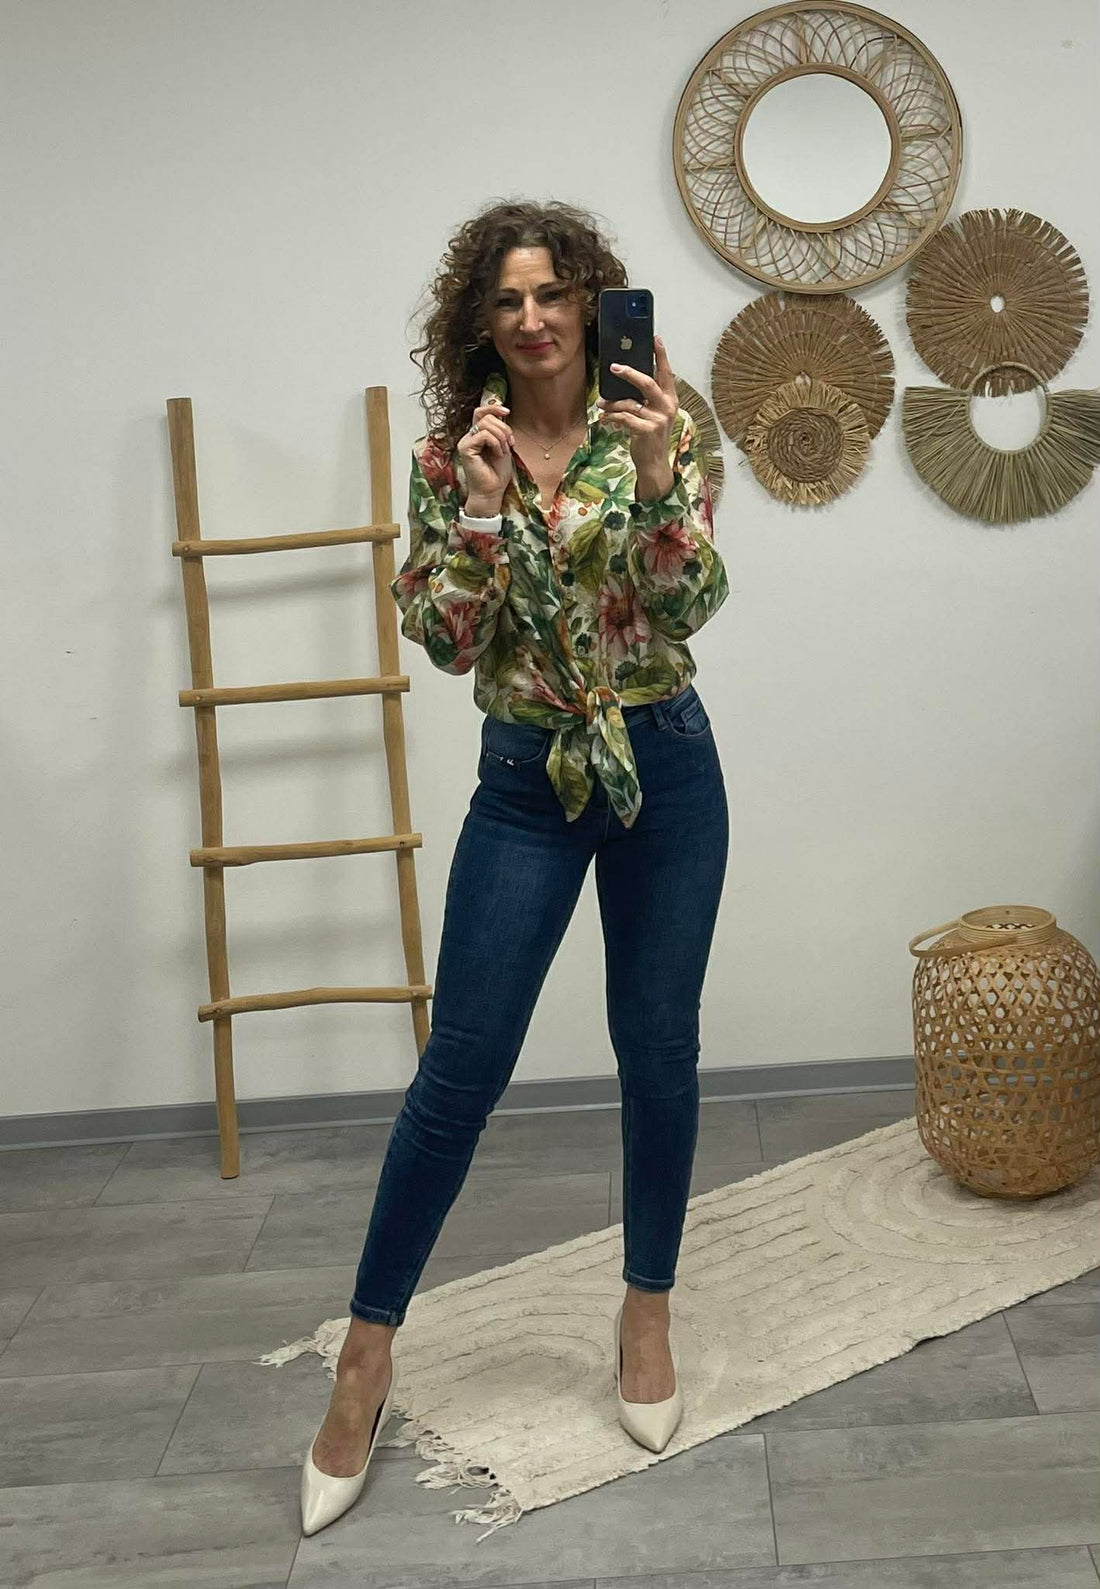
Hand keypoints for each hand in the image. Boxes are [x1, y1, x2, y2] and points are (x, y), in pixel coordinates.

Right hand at [457, 398, 513, 507]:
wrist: (491, 492)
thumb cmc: (497, 474)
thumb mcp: (503, 446)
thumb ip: (500, 431)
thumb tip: (503, 413)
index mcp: (477, 435)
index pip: (481, 412)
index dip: (494, 407)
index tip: (507, 411)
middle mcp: (469, 437)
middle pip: (486, 417)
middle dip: (504, 428)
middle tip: (510, 443)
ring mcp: (465, 442)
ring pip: (486, 424)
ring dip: (501, 437)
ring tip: (503, 451)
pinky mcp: (465, 449)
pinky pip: (484, 435)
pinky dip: (495, 443)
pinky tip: (498, 454)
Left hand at [597, 335, 676, 482]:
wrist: (653, 463)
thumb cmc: (650, 436)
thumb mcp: (652, 414)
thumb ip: (644, 398)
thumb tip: (623, 379)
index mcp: (670, 399)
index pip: (666, 373)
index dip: (661, 355)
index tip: (655, 338)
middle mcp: (667, 407)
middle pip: (648, 383)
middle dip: (629, 373)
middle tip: (614, 367)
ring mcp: (658, 420)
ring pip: (630, 403)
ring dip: (612, 403)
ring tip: (602, 405)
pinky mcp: (647, 431)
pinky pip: (624, 418)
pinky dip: (612, 417)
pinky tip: (605, 419)